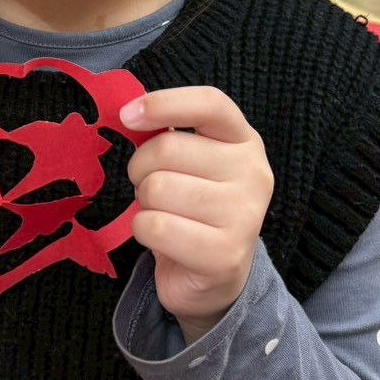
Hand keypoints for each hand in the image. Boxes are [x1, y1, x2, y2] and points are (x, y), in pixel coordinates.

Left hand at [120, 88, 273, 342]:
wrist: (215, 275)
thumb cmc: (193, 207)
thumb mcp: (188, 162)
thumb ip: (166, 133)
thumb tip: (128, 113)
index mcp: (244, 141)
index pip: (209, 104)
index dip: (164, 103)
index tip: (126, 116)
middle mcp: (253, 173)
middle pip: (167, 148)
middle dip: (141, 168)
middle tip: (151, 188)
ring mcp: (245, 215)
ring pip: (157, 188)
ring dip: (144, 204)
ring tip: (164, 214)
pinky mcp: (225, 255)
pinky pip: (155, 226)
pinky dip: (144, 231)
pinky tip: (163, 239)